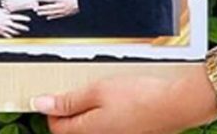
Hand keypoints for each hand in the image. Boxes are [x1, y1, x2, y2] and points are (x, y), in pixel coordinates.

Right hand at [0, 7, 29, 37]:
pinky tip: (13, 35)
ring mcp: (5, 28)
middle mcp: (7, 23)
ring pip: (13, 31)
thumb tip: (8, 8)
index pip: (17, 17)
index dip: (23, 18)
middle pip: (16, 25)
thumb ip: (5, 10)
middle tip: (28, 28)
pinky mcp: (2, 32)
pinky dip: (10, 35)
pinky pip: (7, 35)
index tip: (29, 19)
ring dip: (17, 32)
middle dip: (22, 27)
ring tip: (21, 32)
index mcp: (7, 17)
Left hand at [32, 67, 216, 133]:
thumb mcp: (97, 91)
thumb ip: (68, 100)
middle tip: (75, 86)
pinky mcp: (128, 131)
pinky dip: (105, 109)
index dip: (50, 108)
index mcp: (89, 130)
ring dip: (88, 108)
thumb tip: (40, 104)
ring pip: (91, 125)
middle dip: (69, 108)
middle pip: (74, 127)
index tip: (52, 91)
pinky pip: (107, 123)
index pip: (57, 127)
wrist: (176, 104)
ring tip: (98, 87)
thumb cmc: (139, 96)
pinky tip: (115, 94)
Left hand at [35, 0, 78, 18]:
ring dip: (45, 13)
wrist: (84, 3)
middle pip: (49, 7)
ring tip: (39, 13)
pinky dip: (52, 17)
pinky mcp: (66, 14)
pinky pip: (57, 16)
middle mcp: (60, 5)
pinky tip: (48, 17)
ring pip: (52, 13)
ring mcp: (63, 11)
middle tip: (35, 9)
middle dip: (41, 8)